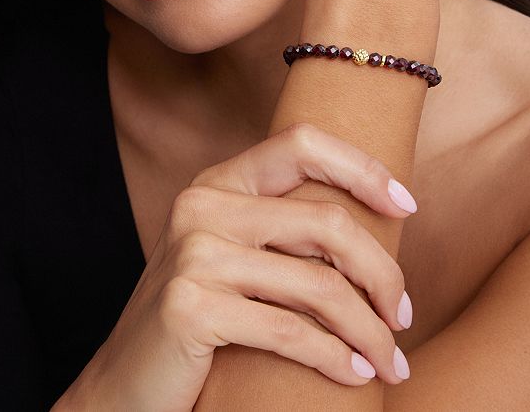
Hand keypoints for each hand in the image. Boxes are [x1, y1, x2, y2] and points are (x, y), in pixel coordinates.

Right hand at [55, 123, 416, 410]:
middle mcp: (202, 205)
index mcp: (216, 183)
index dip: (361, 167)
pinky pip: (291, 332)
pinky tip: (355, 374)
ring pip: (319, 285)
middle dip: (382, 273)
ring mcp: (193, 253)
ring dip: (371, 331)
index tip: (405, 204)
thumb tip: (376, 225)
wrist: (124, 386)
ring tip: (391, 360)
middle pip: (325, 221)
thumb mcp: (234, 257)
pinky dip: (336, 358)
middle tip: (404, 314)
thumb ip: (282, 229)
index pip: (300, 144)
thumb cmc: (198, 319)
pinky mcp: (190, 306)